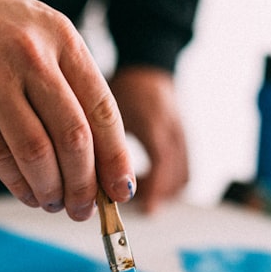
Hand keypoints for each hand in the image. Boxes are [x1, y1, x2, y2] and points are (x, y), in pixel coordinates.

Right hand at [0, 0, 135, 220]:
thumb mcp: (41, 39)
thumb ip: (70, 88)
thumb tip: (99, 160)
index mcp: (62, 39)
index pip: (102, 110)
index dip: (115, 158)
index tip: (120, 191)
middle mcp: (31, 56)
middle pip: (73, 137)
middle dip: (84, 185)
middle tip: (83, 208)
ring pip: (36, 152)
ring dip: (50, 189)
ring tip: (54, 203)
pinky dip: (18, 183)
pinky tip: (27, 193)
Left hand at [110, 66, 188, 212]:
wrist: (149, 66)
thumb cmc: (126, 87)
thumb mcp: (107, 110)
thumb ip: (101, 143)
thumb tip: (85, 178)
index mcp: (154, 121)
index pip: (160, 161)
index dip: (151, 188)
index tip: (137, 205)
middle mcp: (174, 130)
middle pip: (175, 176)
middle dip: (153, 195)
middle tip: (124, 198)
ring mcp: (183, 136)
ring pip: (181, 177)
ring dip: (160, 191)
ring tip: (132, 191)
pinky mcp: (185, 141)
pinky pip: (183, 170)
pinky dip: (167, 183)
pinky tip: (144, 180)